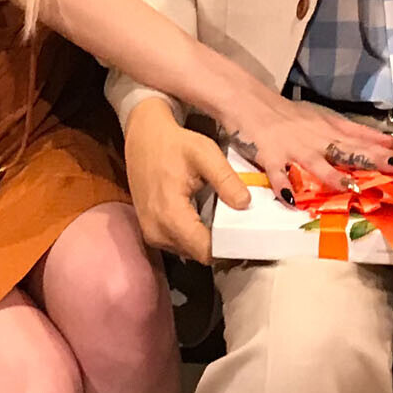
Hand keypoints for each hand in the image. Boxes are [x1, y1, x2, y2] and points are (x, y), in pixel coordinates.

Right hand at [124, 101, 251, 261]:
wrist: (143, 138)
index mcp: (169, 214)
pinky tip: (208, 221)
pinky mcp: (151, 232)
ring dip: (209, 242)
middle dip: (222, 245)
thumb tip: (246, 205)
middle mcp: (157, 231)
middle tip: (243, 229)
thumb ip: (226, 180)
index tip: (249, 238)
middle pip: (199, 254)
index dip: (229, 247)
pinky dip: (196, 237)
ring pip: (191, 252)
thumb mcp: (205, 153)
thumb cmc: (174, 144)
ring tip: (226, 223)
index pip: (205, 250)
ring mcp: (152, 234)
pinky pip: (180, 245)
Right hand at [224, 92, 392, 205]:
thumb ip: (350, 132)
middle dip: (373, 160)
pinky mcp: (270, 156)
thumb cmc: (289, 113)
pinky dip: (283, 186)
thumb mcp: (323, 118)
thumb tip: (385, 142)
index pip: (363, 138)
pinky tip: (291, 200)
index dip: (387, 147)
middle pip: (348, 150)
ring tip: (350, 189)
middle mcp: (317, 139)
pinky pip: (278, 174)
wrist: (251, 102)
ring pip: (315, 164)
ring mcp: (294, 148)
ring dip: (332, 177)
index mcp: (330, 128)